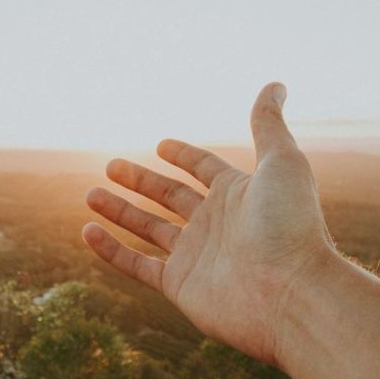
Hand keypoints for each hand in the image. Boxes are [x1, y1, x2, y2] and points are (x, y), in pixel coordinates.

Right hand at [82, 82, 333, 365]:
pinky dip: (112, 250)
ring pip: (148, 228)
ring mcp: (196, 256)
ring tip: (90, 195)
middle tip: (110, 165)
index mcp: (237, 194)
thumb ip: (268, 125)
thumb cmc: (290, 226)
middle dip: (140, 181)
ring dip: (120, 211)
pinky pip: (138, 266)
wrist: (291, 294)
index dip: (183, 155)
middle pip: (169, 196)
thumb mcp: (281, 163)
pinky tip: (88, 231)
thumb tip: (276, 83)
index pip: (203, 169)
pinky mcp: (180, 286)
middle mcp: (216, 224)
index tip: (161, 144)